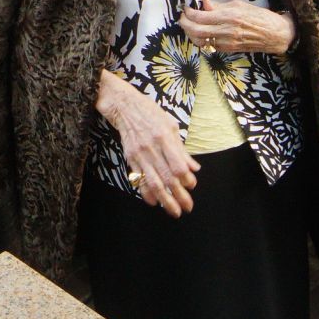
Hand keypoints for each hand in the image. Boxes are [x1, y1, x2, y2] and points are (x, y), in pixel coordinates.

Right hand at [95, 71, 197, 216]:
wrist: (124, 107)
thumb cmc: (150, 113)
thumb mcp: (171, 125)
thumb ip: (182, 149)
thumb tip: (194, 168)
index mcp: (164, 137)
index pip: (177, 165)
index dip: (186, 179)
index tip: (191, 186)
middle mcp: (152, 148)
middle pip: (167, 177)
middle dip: (178, 196)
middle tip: (187, 208)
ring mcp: (139, 154)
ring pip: (153, 182)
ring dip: (164, 199)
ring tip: (174, 211)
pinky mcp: (130, 158)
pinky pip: (138, 179)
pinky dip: (146, 192)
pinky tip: (153, 202)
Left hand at [179, 0, 295, 55]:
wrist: (275, 35)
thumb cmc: (260, 16)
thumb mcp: (239, 5)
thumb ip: (219, 5)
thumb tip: (203, 1)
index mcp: (229, 16)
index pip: (200, 17)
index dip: (189, 13)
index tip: (186, 8)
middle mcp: (227, 31)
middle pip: (196, 31)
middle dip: (185, 24)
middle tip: (182, 17)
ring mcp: (227, 42)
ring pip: (200, 41)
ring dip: (190, 34)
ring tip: (188, 25)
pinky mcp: (229, 50)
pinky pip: (209, 45)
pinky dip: (201, 39)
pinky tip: (200, 32)